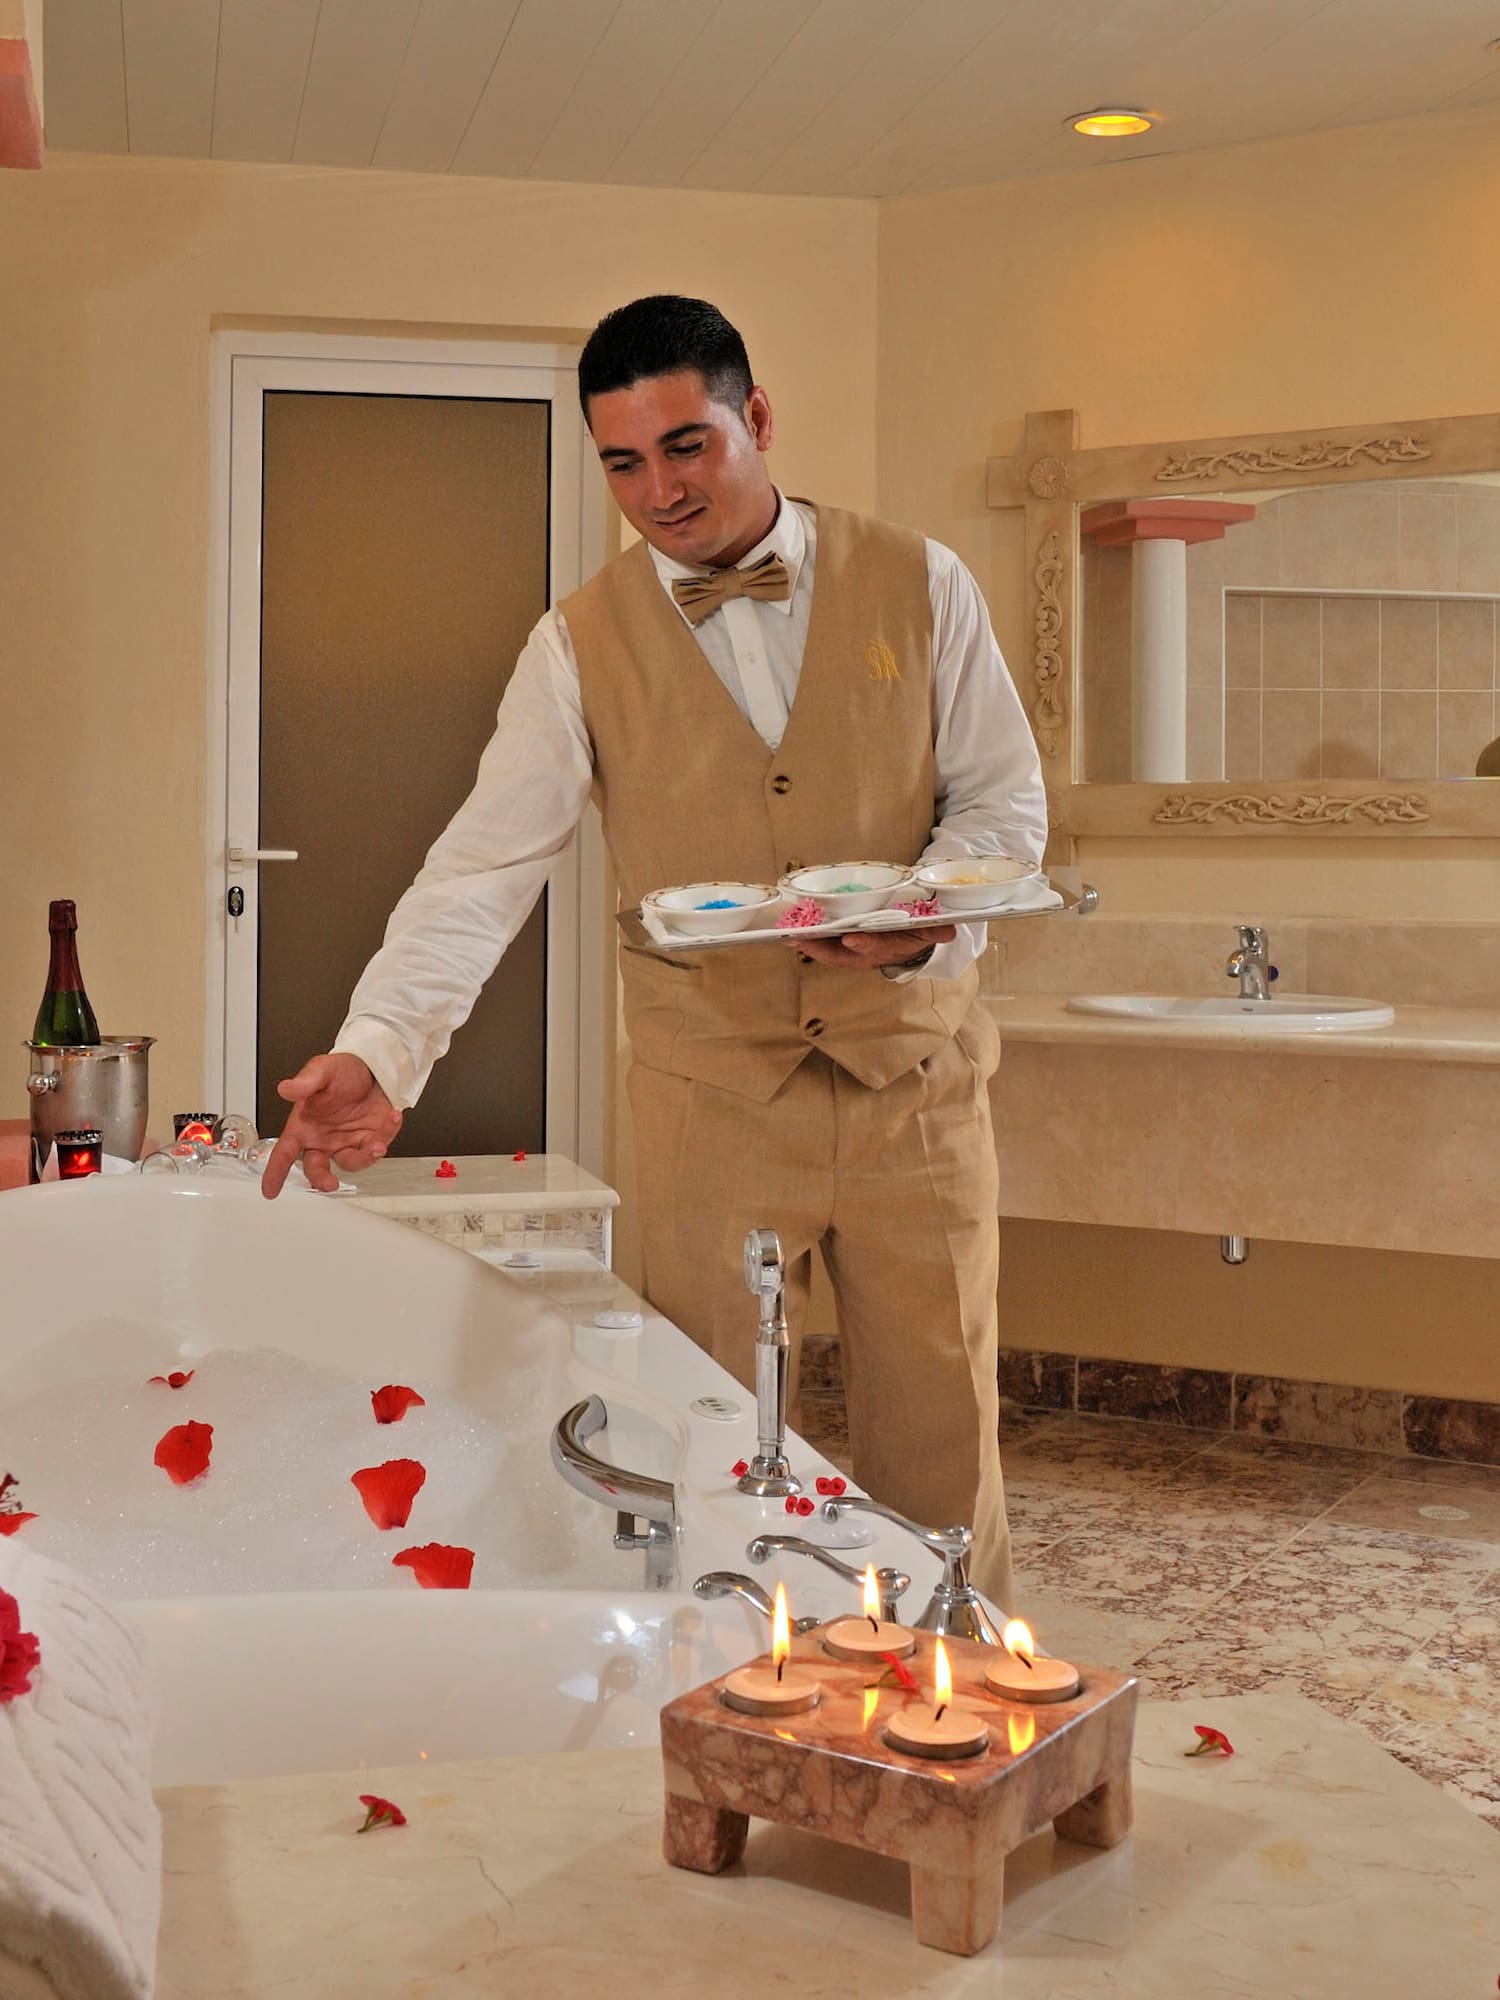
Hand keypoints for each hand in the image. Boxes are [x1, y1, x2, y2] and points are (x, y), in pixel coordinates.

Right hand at [259, 1052, 402, 1198]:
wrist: (373, 1068)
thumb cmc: (342, 1071)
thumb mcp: (322, 1070)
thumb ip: (305, 1082)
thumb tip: (286, 1088)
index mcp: (304, 1126)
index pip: (284, 1153)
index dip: (275, 1172)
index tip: (270, 1190)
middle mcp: (323, 1140)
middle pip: (316, 1169)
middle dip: (321, 1180)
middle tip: (329, 1183)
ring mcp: (347, 1143)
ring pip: (351, 1163)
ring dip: (364, 1156)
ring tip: (376, 1144)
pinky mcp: (371, 1140)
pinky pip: (377, 1147)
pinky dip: (387, 1135)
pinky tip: (392, 1116)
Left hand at [785, 926, 956, 969]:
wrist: (907, 942)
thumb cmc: (915, 933)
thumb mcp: (928, 931)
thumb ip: (935, 930)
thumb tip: (950, 932)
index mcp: (887, 949)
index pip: (875, 948)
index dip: (864, 944)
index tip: (852, 938)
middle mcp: (866, 955)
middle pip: (841, 955)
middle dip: (821, 948)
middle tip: (802, 938)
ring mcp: (851, 953)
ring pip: (827, 952)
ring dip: (809, 945)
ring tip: (788, 935)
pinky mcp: (840, 946)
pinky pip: (822, 945)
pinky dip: (807, 939)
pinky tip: (790, 931)